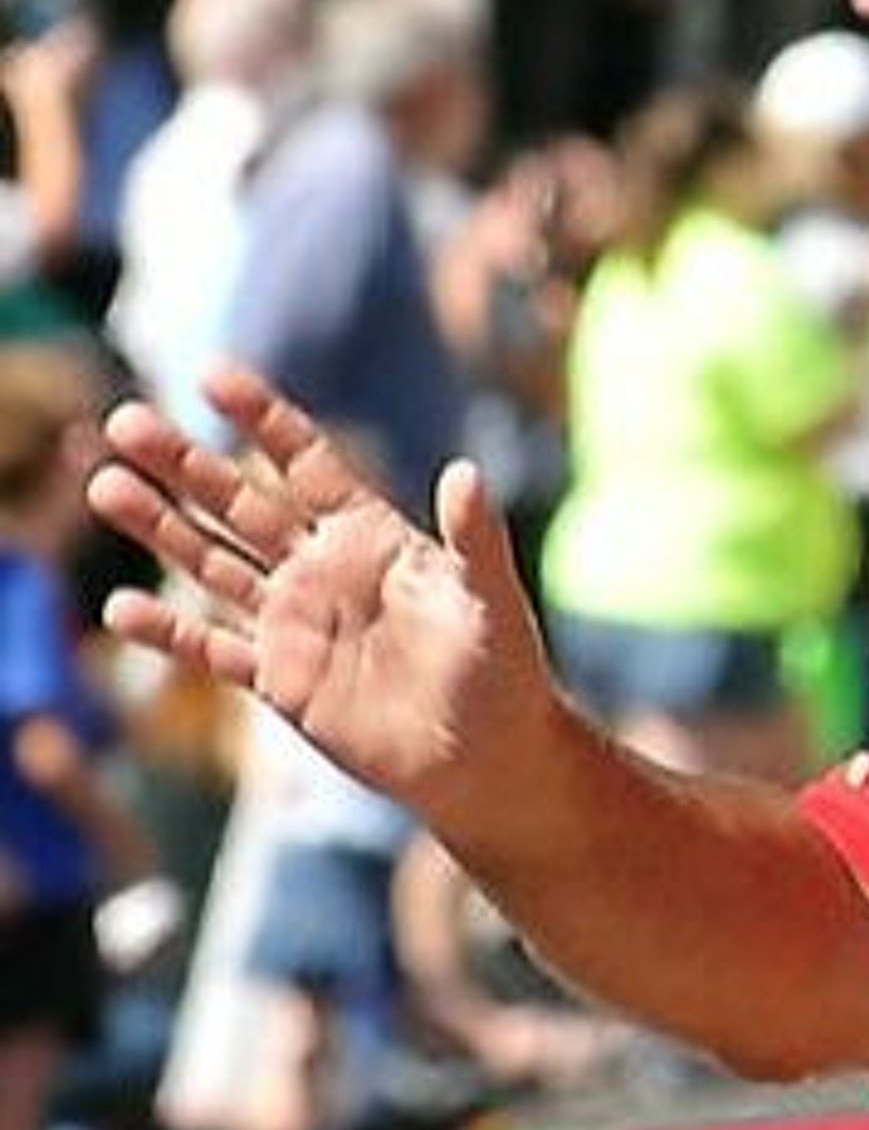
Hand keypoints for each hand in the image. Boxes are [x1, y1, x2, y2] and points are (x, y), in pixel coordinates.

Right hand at [87, 365, 558, 837]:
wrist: (488, 756)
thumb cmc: (504, 669)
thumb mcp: (490, 596)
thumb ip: (473, 536)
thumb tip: (468, 471)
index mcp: (373, 536)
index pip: (306, 464)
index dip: (262, 419)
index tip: (212, 374)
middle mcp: (323, 570)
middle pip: (239, 504)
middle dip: (184, 463)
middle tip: (124, 419)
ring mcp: (297, 623)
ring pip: (211, 564)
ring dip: (160, 528)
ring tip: (103, 483)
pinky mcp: (281, 680)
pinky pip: (213, 648)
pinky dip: (168, 632)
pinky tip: (118, 609)